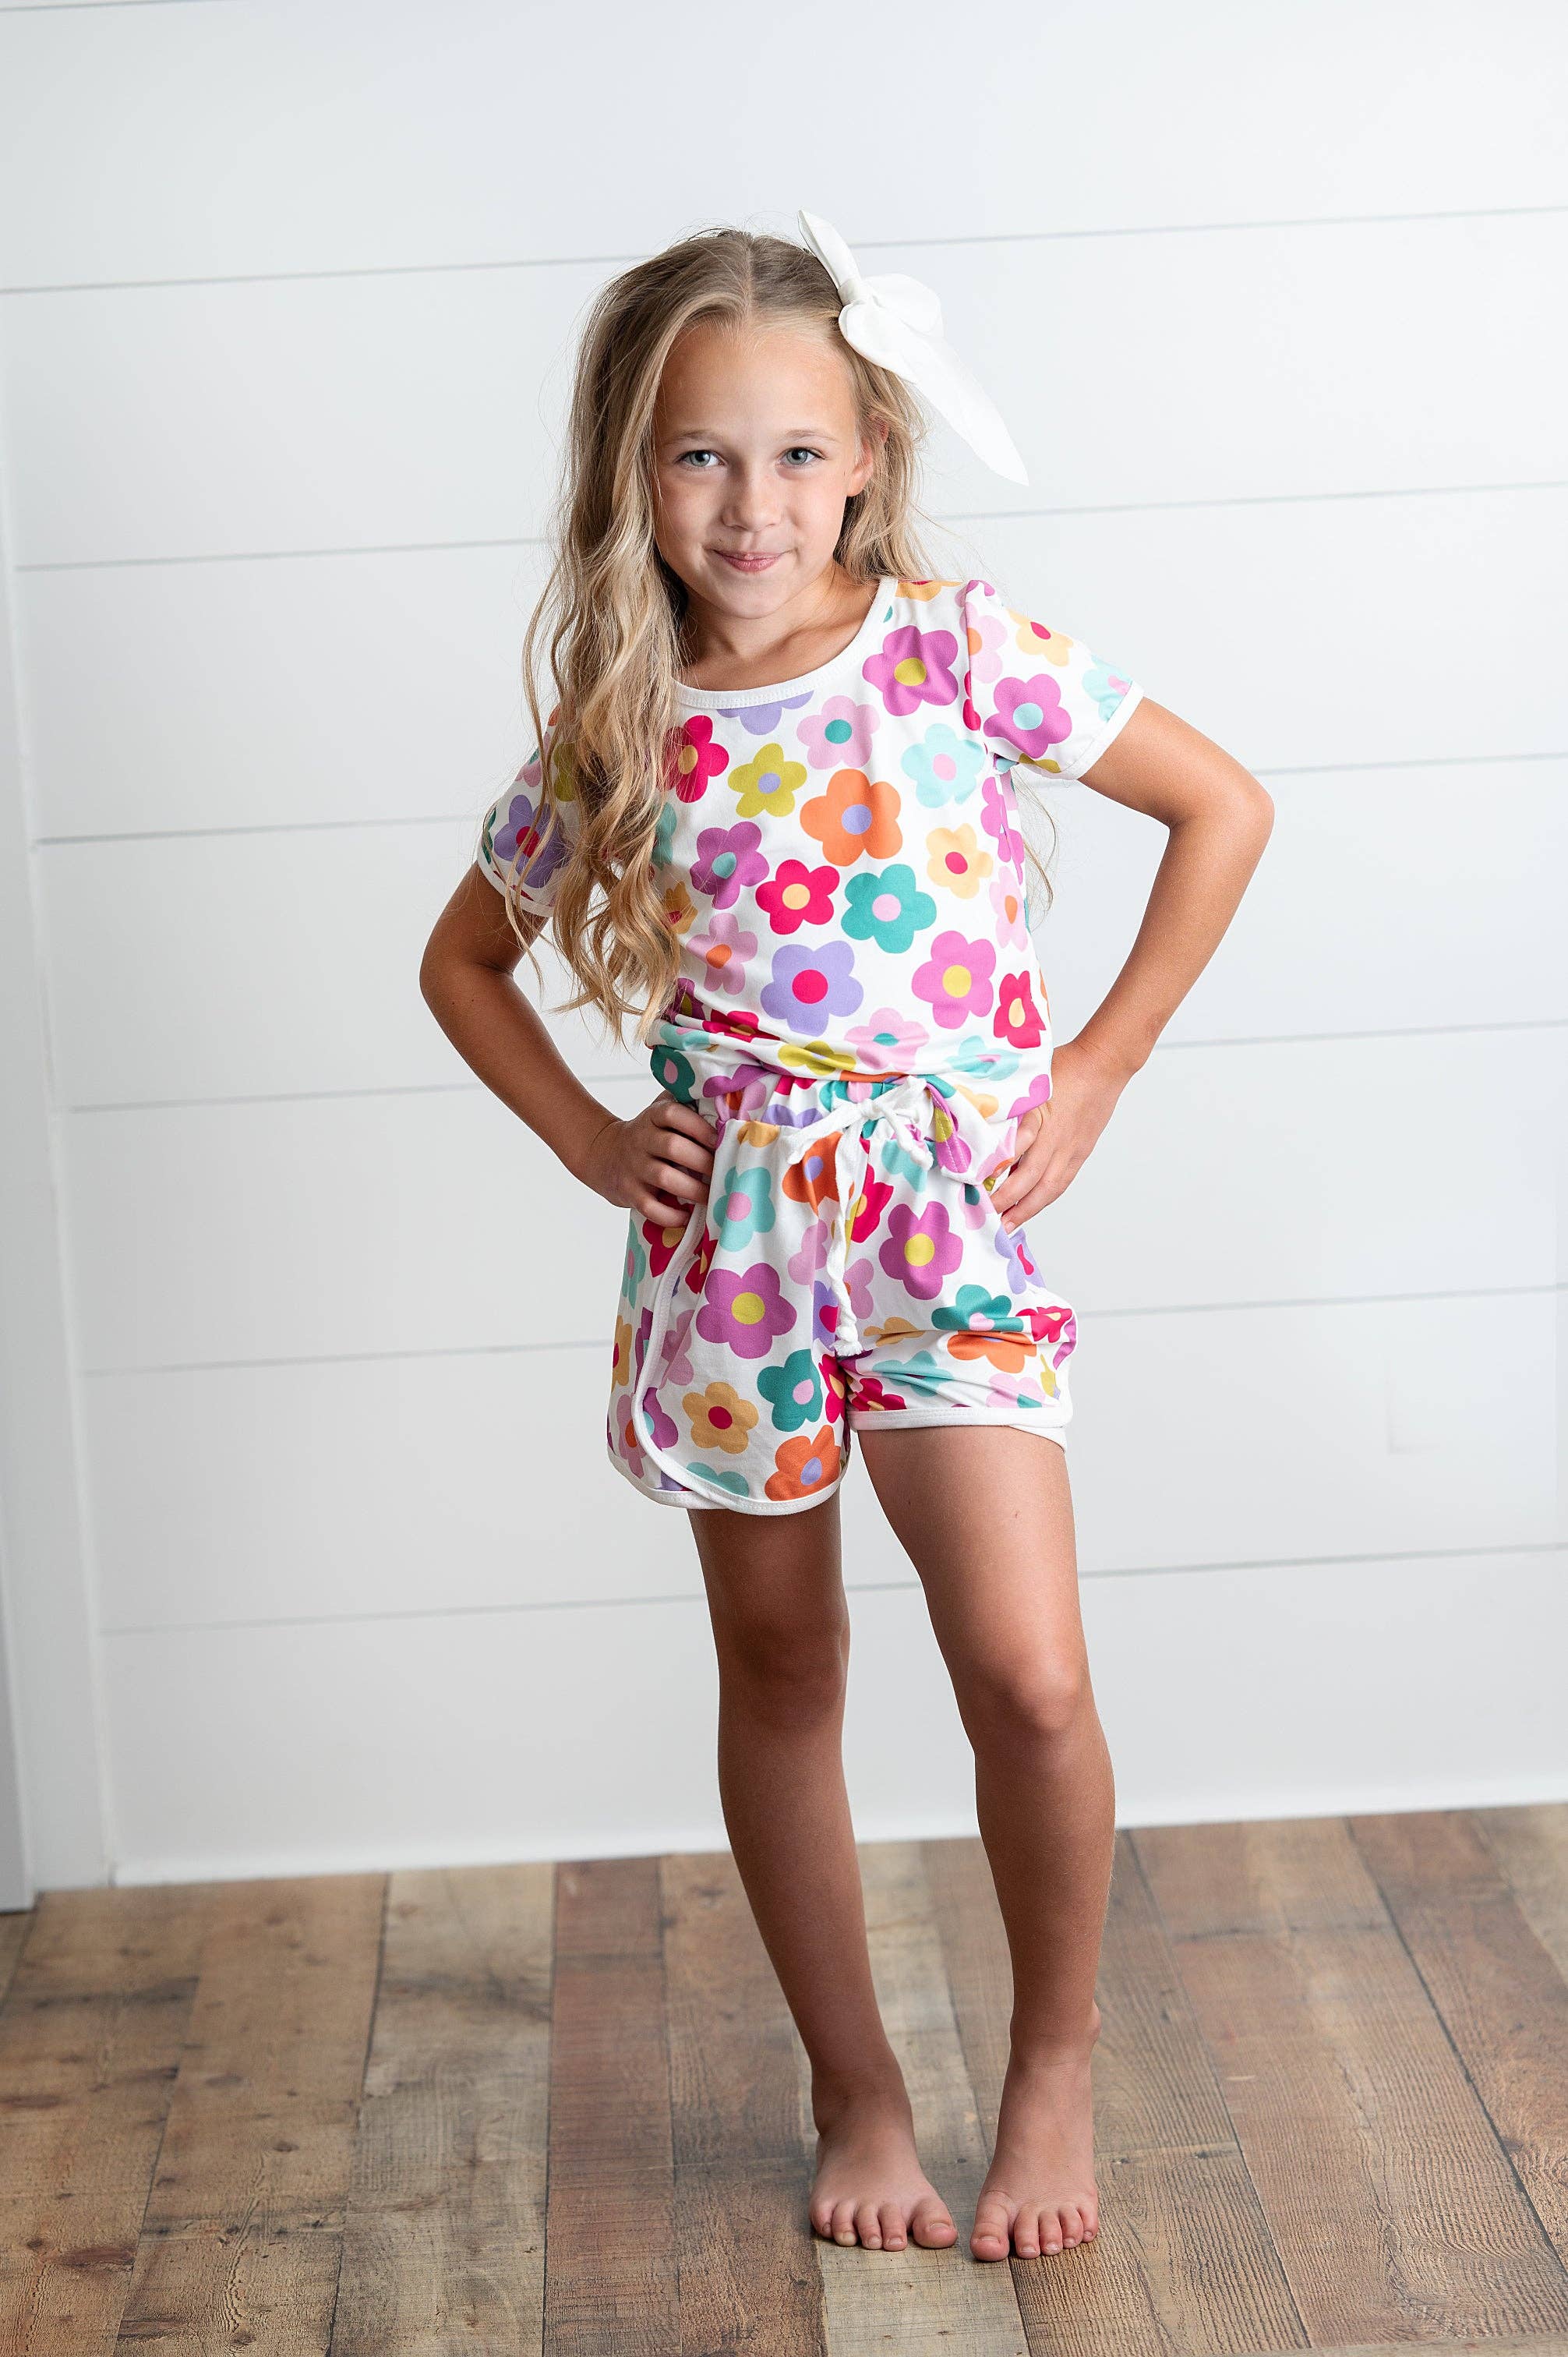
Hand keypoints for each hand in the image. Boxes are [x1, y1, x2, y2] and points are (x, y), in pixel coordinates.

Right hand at [580, 1090, 715, 1225]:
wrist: (604, 1153)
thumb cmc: (648, 1134)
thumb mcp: (659, 1112)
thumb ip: (687, 1104)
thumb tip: (728, 1103)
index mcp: (652, 1116)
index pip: (673, 1113)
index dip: (698, 1125)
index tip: (719, 1139)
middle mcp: (641, 1139)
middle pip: (673, 1147)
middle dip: (703, 1161)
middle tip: (724, 1171)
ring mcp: (633, 1166)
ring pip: (664, 1177)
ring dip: (694, 1189)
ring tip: (712, 1196)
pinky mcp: (628, 1192)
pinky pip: (650, 1207)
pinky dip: (670, 1215)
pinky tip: (686, 1215)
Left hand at [987, 1038, 1128, 1230]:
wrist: (1103, 1065)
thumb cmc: (1063, 1067)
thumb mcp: (1029, 1080)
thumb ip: (1009, 1103)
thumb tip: (981, 1121)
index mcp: (1040, 1118)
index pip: (1015, 1151)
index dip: (996, 1172)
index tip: (974, 1185)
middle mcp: (1056, 1139)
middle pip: (1030, 1178)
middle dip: (1007, 1202)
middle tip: (985, 1217)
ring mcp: (1071, 1149)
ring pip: (1048, 1187)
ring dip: (1027, 1209)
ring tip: (1007, 1225)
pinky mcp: (1080, 1152)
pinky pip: (1062, 1181)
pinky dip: (1044, 1198)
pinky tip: (1031, 1208)